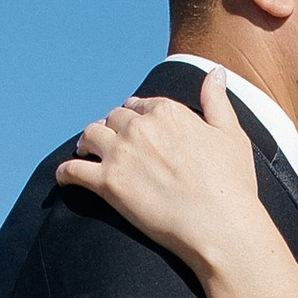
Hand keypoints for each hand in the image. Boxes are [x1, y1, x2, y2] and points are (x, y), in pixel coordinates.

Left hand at [56, 73, 282, 283]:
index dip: (136, 114)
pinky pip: (73, 171)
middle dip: (110, 127)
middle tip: (108, 142)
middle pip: (113, 118)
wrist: (220, 225)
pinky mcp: (107, 183)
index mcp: (168, 112)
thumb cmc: (232, 184)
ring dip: (86, 142)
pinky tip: (65, 178)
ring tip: (85, 152)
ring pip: (89, 136)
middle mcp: (140, 127)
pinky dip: (65, 174)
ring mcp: (121, 154)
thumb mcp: (231, 134)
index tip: (134, 125)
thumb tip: (215, 72)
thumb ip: (217, 101)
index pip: (141, 105)